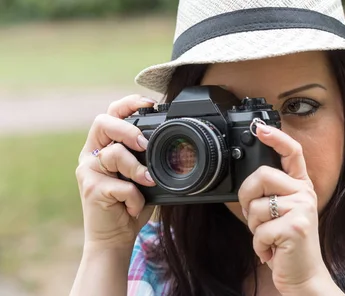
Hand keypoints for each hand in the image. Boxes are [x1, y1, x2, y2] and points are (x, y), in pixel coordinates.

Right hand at [75, 94, 156, 249]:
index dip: (128, 104)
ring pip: (114, 153)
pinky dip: (135, 197)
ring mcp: (88, 171)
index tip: (149, 104)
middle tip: (144, 144)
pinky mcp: (91, 189)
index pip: (111, 114)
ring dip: (137, 169)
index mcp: (104, 146)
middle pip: (103, 122)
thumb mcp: (142, 176)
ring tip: (148, 183)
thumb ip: (147, 158)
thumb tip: (173, 143)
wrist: (114, 238)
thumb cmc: (130, 204)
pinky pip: (120, 185)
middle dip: (128, 129)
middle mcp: (91, 154)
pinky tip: (135, 206)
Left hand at [238, 124, 343, 295]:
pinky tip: (272, 250)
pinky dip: (259, 245)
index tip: (259, 128)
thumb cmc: (287, 243)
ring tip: (270, 237)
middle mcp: (305, 193)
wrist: (303, 274)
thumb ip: (271, 194)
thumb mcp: (282, 213)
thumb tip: (249, 183)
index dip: (277, 137)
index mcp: (301, 186)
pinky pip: (259, 230)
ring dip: (255, 229)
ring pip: (256, 207)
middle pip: (262, 176)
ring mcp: (302, 209)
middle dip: (247, 198)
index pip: (292, 153)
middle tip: (255, 217)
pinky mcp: (295, 227)